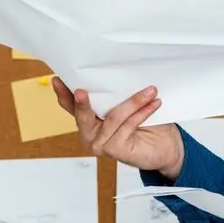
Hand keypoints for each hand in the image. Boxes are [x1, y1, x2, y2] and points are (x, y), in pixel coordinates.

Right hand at [52, 79, 184, 180]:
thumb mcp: (129, 106)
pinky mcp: (115, 150)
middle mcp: (89, 134)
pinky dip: (143, 112)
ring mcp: (100, 144)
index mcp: (88, 120)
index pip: (71, 106)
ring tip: (151, 90)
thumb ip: (117, 96)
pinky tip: (155, 103)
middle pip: (82, 115)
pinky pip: (128, 125)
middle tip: (81, 91)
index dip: (63, 94)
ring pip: (113, 117)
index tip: (57, 80)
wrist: (166, 148)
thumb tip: (120, 73)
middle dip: (82, 102)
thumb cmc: (146, 124)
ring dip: (134, 102)